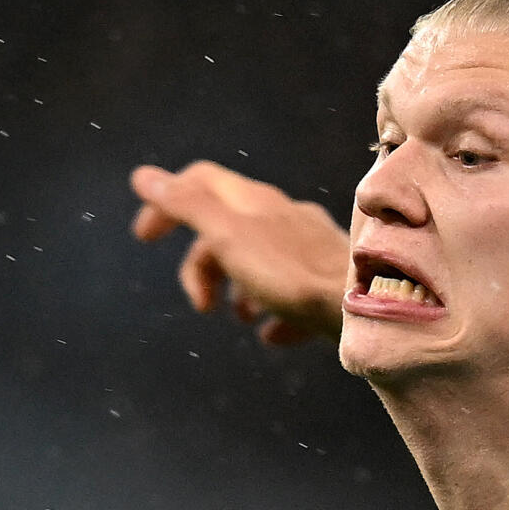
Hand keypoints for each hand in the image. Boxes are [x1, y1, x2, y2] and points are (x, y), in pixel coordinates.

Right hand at [129, 161, 348, 345]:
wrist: (365, 304)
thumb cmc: (289, 273)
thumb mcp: (227, 235)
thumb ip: (187, 206)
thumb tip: (143, 175)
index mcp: (253, 201)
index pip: (199, 182)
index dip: (165, 202)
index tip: (145, 238)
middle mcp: (282, 216)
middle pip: (226, 228)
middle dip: (201, 264)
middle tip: (201, 304)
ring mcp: (309, 247)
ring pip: (259, 259)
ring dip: (238, 290)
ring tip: (240, 319)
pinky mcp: (329, 280)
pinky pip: (291, 291)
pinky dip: (272, 309)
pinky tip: (272, 333)